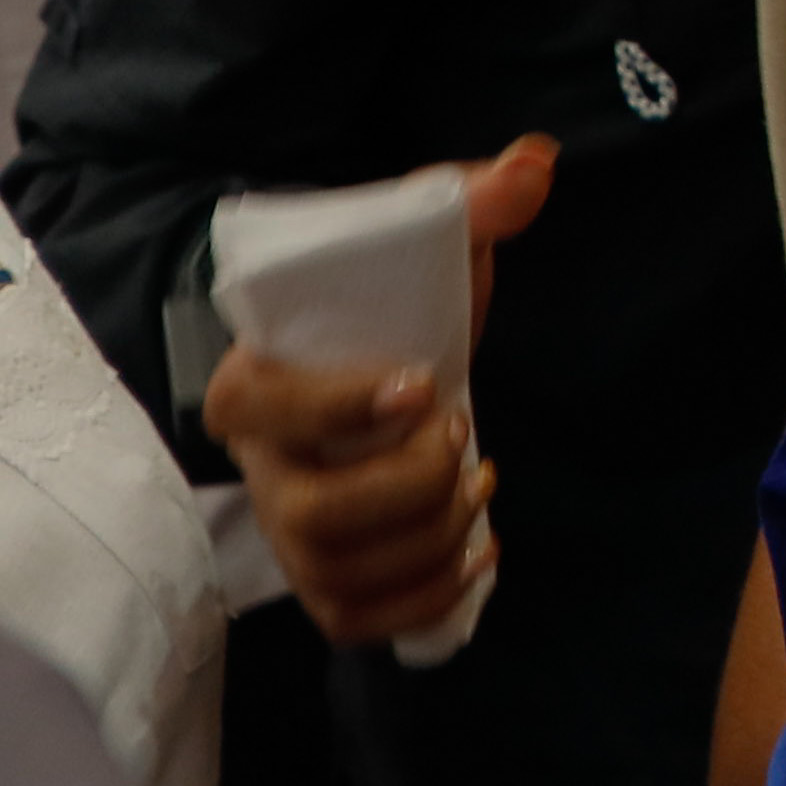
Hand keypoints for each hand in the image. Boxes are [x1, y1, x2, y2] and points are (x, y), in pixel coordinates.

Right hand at [197, 135, 554, 646]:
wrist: (387, 364)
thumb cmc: (389, 308)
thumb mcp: (423, 244)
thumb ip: (471, 201)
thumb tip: (533, 164)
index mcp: (252, 383)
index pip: (267, 409)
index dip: (342, 408)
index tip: (425, 385)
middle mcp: (259, 468)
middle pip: (312, 514)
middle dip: (407, 487)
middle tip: (464, 436)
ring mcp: (287, 531)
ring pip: (338, 574)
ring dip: (429, 541)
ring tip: (481, 487)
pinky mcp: (328, 577)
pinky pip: (357, 621)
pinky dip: (424, 600)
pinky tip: (479, 552)